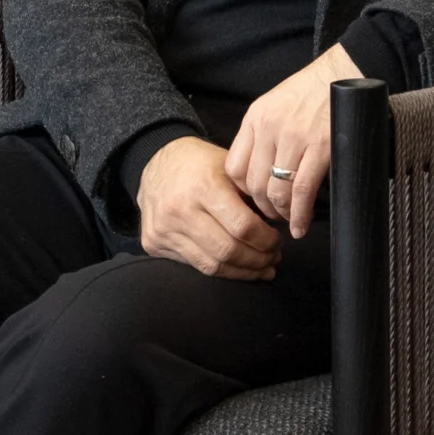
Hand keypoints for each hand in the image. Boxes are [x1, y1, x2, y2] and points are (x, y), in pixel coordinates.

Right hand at [137, 136, 281, 279]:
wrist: (155, 162)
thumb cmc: (201, 163)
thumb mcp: (231, 166)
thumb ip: (253, 194)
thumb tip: (280, 224)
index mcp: (204, 187)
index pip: (242, 226)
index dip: (266, 240)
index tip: (278, 241)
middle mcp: (180, 210)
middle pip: (227, 250)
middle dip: (258, 260)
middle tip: (274, 258)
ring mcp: (164, 229)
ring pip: (211, 265)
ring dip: (242, 272)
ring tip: (261, 268)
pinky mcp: (153, 243)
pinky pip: (194, 265)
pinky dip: (220, 269)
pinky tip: (235, 267)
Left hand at [224, 43, 360, 238]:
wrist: (343, 74)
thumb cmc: (312, 91)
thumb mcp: (274, 105)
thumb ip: (262, 134)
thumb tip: (259, 172)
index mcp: (256, 118)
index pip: (234, 167)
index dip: (243, 192)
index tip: (254, 201)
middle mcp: (270, 128)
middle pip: (254, 184)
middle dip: (263, 208)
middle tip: (274, 217)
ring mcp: (295, 138)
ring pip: (276, 191)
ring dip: (282, 213)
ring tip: (289, 221)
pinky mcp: (321, 147)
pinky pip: (302, 190)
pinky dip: (300, 213)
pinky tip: (301, 224)